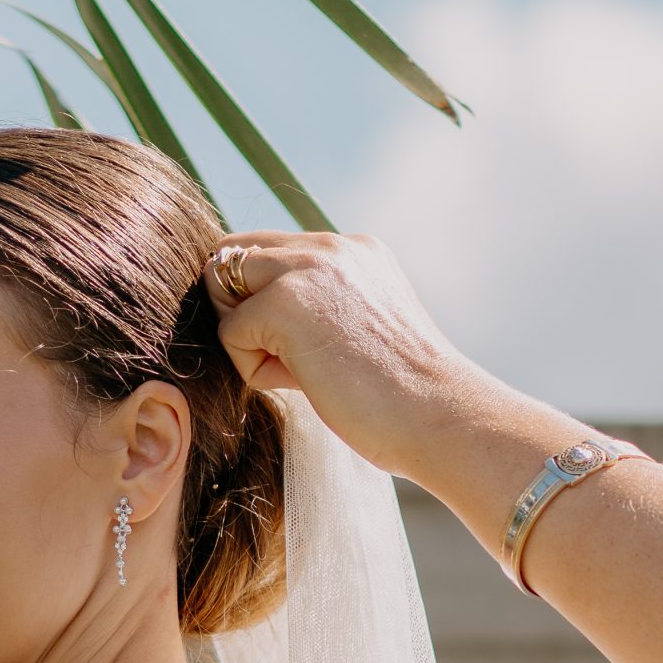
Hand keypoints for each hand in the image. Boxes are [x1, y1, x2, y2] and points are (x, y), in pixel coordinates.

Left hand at [208, 231, 523, 483]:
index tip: (298, 347)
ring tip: (303, 371)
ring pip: (223, 286)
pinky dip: (254, 369)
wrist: (440, 416)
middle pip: (231, 256)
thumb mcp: (362, 329)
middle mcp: (330, 245)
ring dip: (246, 336)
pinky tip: (308, 383)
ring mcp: (308, 266)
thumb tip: (251, 316)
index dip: (259, 298)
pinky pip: (230, 333)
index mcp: (353, 250)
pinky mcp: (285, 300)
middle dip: (240, 310)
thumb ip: (316, 307)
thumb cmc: (403, 398)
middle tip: (289, 359)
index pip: (268, 251)